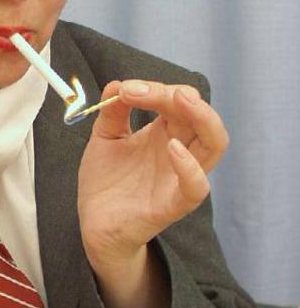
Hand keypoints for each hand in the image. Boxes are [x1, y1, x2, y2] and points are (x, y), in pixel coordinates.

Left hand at [78, 78, 228, 269]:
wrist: (94, 224)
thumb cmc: (106, 181)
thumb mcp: (105, 138)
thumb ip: (113, 112)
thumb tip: (116, 84)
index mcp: (165, 133)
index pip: (177, 101)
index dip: (155, 89)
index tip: (125, 89)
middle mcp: (179, 151)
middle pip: (200, 117)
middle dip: (182, 96)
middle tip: (150, 91)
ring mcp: (179, 177)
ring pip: (214, 145)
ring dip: (204, 118)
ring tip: (181, 100)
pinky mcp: (173, 205)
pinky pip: (196, 187)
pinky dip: (190, 167)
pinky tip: (173, 149)